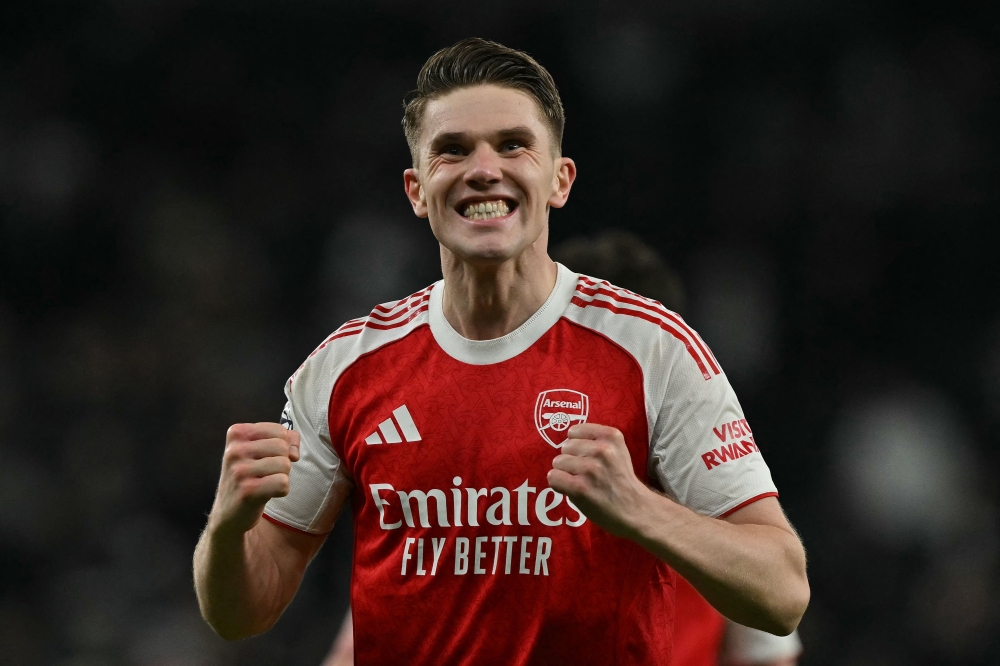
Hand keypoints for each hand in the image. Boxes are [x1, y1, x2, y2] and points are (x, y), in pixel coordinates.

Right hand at [208, 422, 300, 537]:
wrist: (228, 514)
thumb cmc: (248, 477)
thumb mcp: (259, 451)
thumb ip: (283, 440)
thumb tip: (294, 450)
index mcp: (236, 433)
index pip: (278, 430)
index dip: (283, 446)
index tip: (270, 457)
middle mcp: (234, 450)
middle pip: (282, 446)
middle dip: (283, 461)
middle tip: (267, 473)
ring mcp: (239, 470)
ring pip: (285, 464)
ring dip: (282, 476)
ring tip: (265, 483)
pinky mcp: (247, 490)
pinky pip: (282, 482)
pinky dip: (282, 490)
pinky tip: (267, 494)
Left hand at [546, 423, 649, 537]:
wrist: (635, 509)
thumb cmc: (621, 480)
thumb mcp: (617, 451)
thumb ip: (596, 441)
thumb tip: (566, 442)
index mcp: (612, 436)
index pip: (574, 431)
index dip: (576, 445)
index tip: (586, 457)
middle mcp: (602, 449)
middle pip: (565, 447)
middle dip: (571, 460)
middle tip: (586, 473)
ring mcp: (591, 468)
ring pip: (558, 462)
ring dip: (565, 473)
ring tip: (582, 482)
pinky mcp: (580, 487)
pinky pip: (553, 477)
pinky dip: (558, 484)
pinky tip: (572, 489)